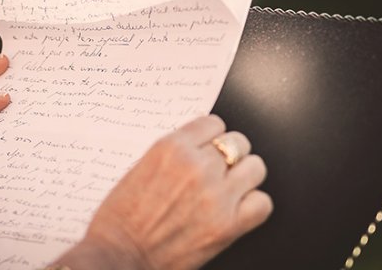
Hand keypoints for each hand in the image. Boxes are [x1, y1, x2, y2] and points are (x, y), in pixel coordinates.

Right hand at [57, 115, 271, 269]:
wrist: (119, 256)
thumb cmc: (120, 219)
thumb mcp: (140, 168)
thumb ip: (173, 155)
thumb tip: (199, 149)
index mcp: (171, 148)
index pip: (214, 124)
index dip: (212, 138)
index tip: (209, 148)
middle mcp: (197, 167)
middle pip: (238, 143)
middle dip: (229, 156)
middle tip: (219, 171)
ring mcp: (216, 195)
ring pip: (255, 168)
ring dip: (244, 177)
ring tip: (231, 189)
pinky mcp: (228, 225)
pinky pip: (262, 203)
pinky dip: (254, 205)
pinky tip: (238, 210)